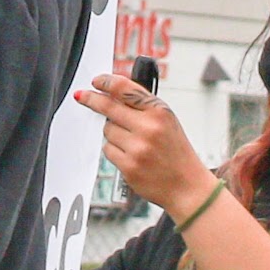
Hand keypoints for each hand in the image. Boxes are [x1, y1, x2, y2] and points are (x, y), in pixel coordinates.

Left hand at [74, 73, 212, 220]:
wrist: (188, 188)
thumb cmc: (175, 152)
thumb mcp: (166, 121)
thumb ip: (141, 105)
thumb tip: (110, 91)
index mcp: (159, 112)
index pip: (124, 89)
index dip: (105, 82)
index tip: (96, 81)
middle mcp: (148, 128)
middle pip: (108, 106)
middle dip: (91, 99)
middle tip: (81, 96)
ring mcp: (138, 148)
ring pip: (107, 130)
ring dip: (113, 133)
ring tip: (134, 143)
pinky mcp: (129, 167)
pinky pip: (108, 150)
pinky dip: (115, 151)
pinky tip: (131, 156)